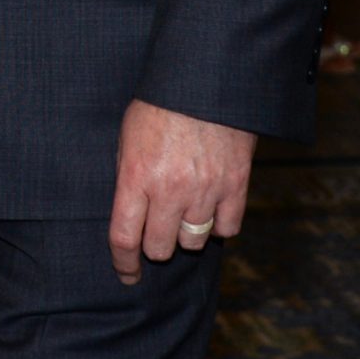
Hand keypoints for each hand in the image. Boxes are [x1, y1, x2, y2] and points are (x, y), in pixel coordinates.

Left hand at [106, 99, 253, 284]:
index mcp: (136, 176)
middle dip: (155, 246)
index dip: (124, 263)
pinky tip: (210, 211)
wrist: (205, 83)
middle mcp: (171, 189)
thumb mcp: (127, 138)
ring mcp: (206, 190)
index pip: (125, 237)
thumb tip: (130, 215)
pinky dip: (218, 226)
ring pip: (193, 242)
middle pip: (161, 248)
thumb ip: (128, 177)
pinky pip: (227, 229)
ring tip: (183, 216)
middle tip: (156, 233)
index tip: (126, 274)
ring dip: (186, 235)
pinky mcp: (236, 186)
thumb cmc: (159, 107)